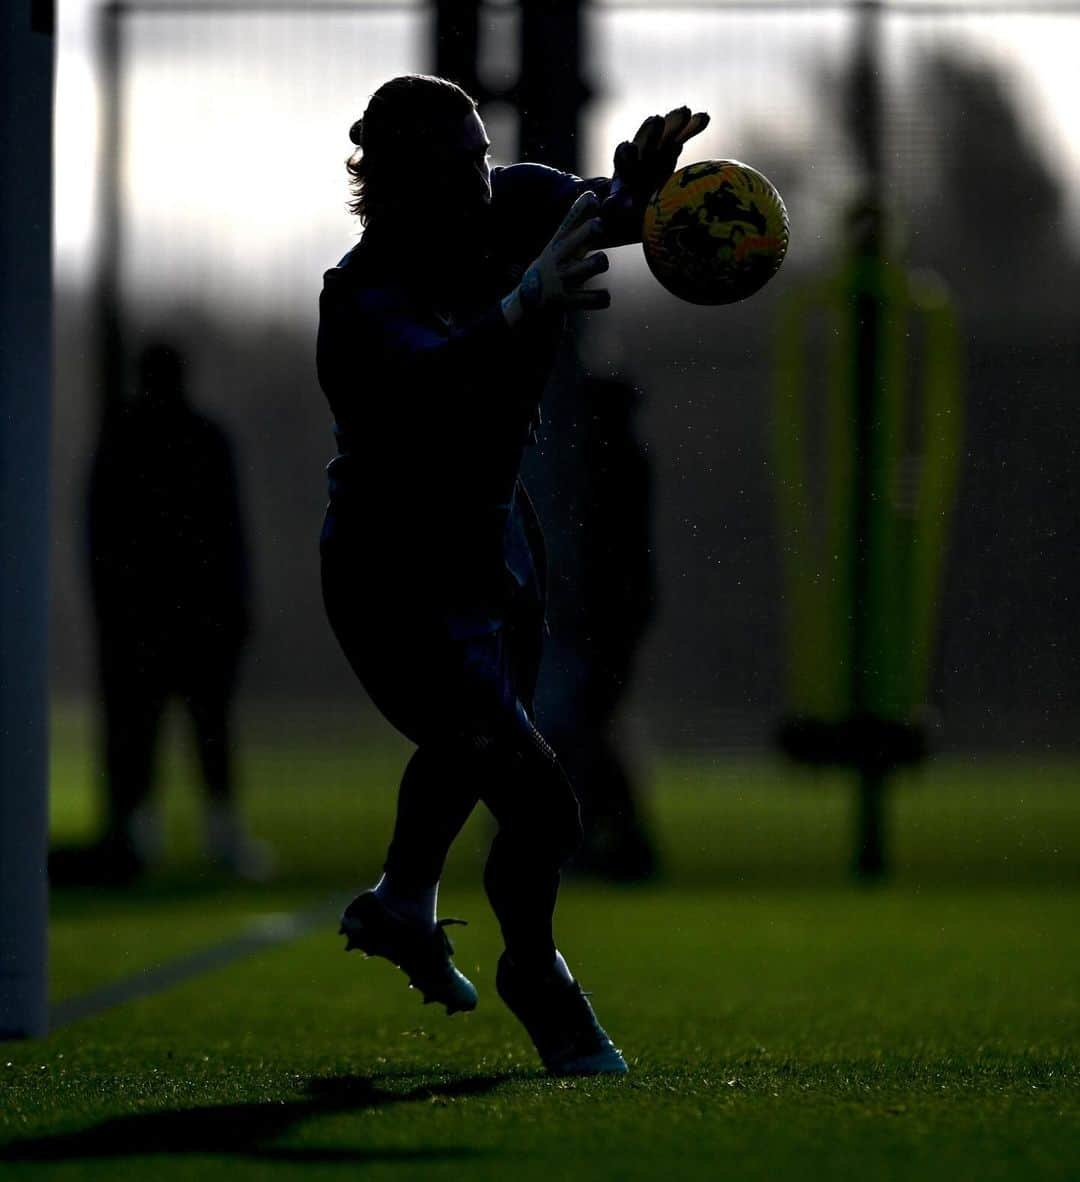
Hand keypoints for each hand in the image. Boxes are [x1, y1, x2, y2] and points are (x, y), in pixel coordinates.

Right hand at [501, 192, 610, 325]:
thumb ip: (576, 232)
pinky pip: (594, 298)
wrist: (524, 307)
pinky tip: (602, 297)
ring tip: (599, 263)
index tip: (593, 198)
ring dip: (599, 262)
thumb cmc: (549, 273)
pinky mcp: (564, 302)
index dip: (581, 208)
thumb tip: (594, 201)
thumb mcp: (557, 250)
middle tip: (598, 225)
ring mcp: (560, 280)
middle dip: (590, 229)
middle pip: (575, 238)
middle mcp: (557, 260)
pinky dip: (602, 298)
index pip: (568, 222)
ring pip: (591, 265)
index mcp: (556, 246)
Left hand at [613, 106, 710, 200]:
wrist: (641, 197)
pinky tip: (704, 117)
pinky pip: (682, 136)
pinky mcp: (671, 149)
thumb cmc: (629, 206)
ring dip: (674, 122)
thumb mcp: (620, 208)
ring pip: (665, 134)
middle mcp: (640, 154)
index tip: (628, 148)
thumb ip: (615, 205)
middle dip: (651, 132)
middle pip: (645, 141)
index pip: (623, 157)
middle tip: (657, 120)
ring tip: (686, 111)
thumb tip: (610, 205)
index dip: (626, 154)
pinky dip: (692, 127)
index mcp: (625, 167)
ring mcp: (657, 149)